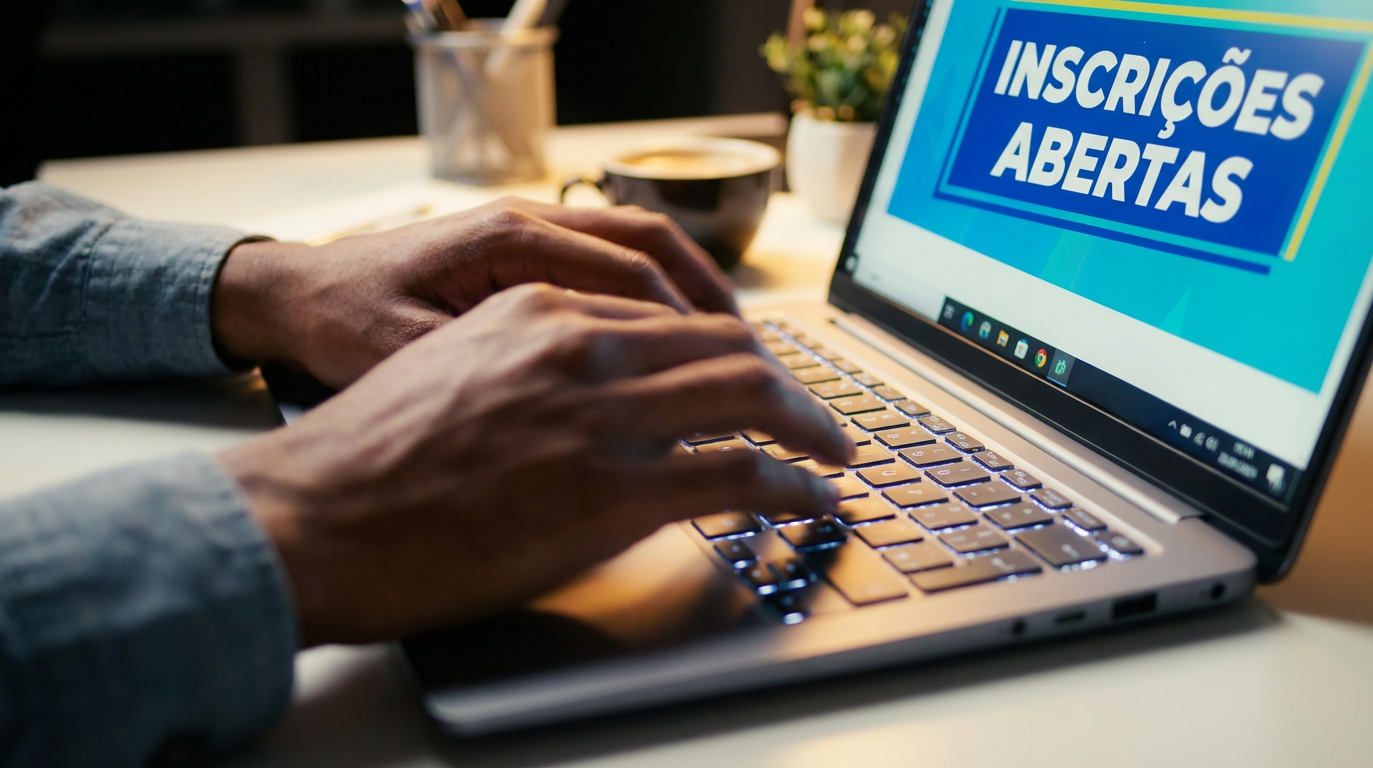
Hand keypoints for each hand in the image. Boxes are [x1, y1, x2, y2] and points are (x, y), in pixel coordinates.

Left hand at [211, 197, 737, 387]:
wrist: (289, 294)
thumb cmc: (340, 326)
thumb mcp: (407, 359)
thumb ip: (497, 374)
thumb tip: (588, 411)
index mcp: (507, 244)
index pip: (632, 277)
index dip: (693, 330)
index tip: (738, 377)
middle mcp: (527, 224)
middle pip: (652, 249)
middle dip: (714, 307)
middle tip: (763, 365)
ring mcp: (527, 232)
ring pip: (638, 248)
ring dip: (692, 295)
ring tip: (738, 351)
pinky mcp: (521, 253)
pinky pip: (609, 263)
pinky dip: (654, 297)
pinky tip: (673, 342)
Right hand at [217, 284, 850, 645]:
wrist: (311, 517)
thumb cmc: (365, 457)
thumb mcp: (453, 371)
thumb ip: (532, 366)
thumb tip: (591, 397)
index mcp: (540, 307)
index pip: (670, 313)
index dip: (730, 346)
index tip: (756, 373)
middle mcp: (581, 342)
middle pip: (726, 341)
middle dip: (786, 380)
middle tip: (816, 414)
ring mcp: (601, 412)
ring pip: (749, 391)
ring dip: (809, 424)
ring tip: (834, 451)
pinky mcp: (614, 489)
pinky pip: (739, 472)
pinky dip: (792, 482)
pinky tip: (810, 496)